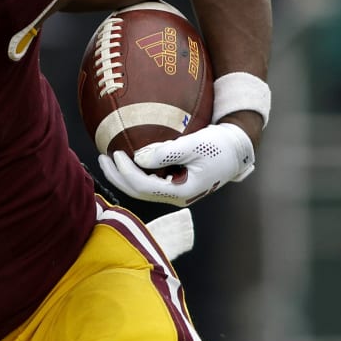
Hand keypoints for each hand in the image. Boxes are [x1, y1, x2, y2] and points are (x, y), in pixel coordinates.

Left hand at [99, 121, 255, 206]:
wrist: (238, 148)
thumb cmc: (219, 145)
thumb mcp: (195, 145)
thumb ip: (167, 153)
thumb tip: (139, 158)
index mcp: (180, 191)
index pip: (142, 186)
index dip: (125, 171)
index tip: (115, 153)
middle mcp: (175, 196)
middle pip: (137, 191)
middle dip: (116, 176)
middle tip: (101, 157)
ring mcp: (175, 191)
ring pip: (141, 188)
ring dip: (123, 175)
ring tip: (108, 158)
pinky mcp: (175, 183)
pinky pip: (149, 180)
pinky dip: (135, 171)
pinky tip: (127, 159)